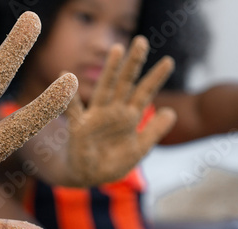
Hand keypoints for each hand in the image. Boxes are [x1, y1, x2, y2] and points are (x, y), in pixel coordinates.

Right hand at [65, 36, 175, 185]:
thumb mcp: (139, 149)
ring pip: (104, 90)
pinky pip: (73, 110)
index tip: (169, 61)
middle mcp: (113, 111)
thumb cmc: (113, 161)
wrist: (89, 177)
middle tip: (141, 42)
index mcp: (128, 116)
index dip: (155, 78)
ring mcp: (95, 117)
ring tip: (117, 50)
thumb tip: (171, 112)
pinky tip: (66, 76)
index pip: (144, 93)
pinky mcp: (79, 128)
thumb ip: (154, 131)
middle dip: (133, 64)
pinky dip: (69, 96)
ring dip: (110, 70)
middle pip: (125, 84)